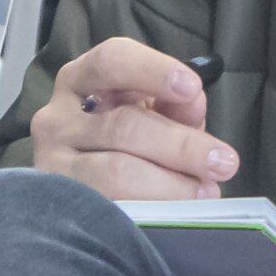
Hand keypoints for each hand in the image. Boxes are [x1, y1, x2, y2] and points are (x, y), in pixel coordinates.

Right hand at [28, 39, 234, 203]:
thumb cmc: (130, 145)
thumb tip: (192, 103)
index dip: (153, 71)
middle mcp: (57, 117)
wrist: (87, 194)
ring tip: (206, 191)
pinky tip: (173, 213)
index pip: (112, 61)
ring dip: (171, 184)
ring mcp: (52, 164)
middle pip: (123, 125)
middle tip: (223, 162)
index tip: (192, 88)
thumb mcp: (154, 116)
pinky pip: (109, 208)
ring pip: (116, 171)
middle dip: (181, 145)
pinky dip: (149, 209)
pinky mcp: (59, 206)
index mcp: (82, 80)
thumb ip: (175, 106)